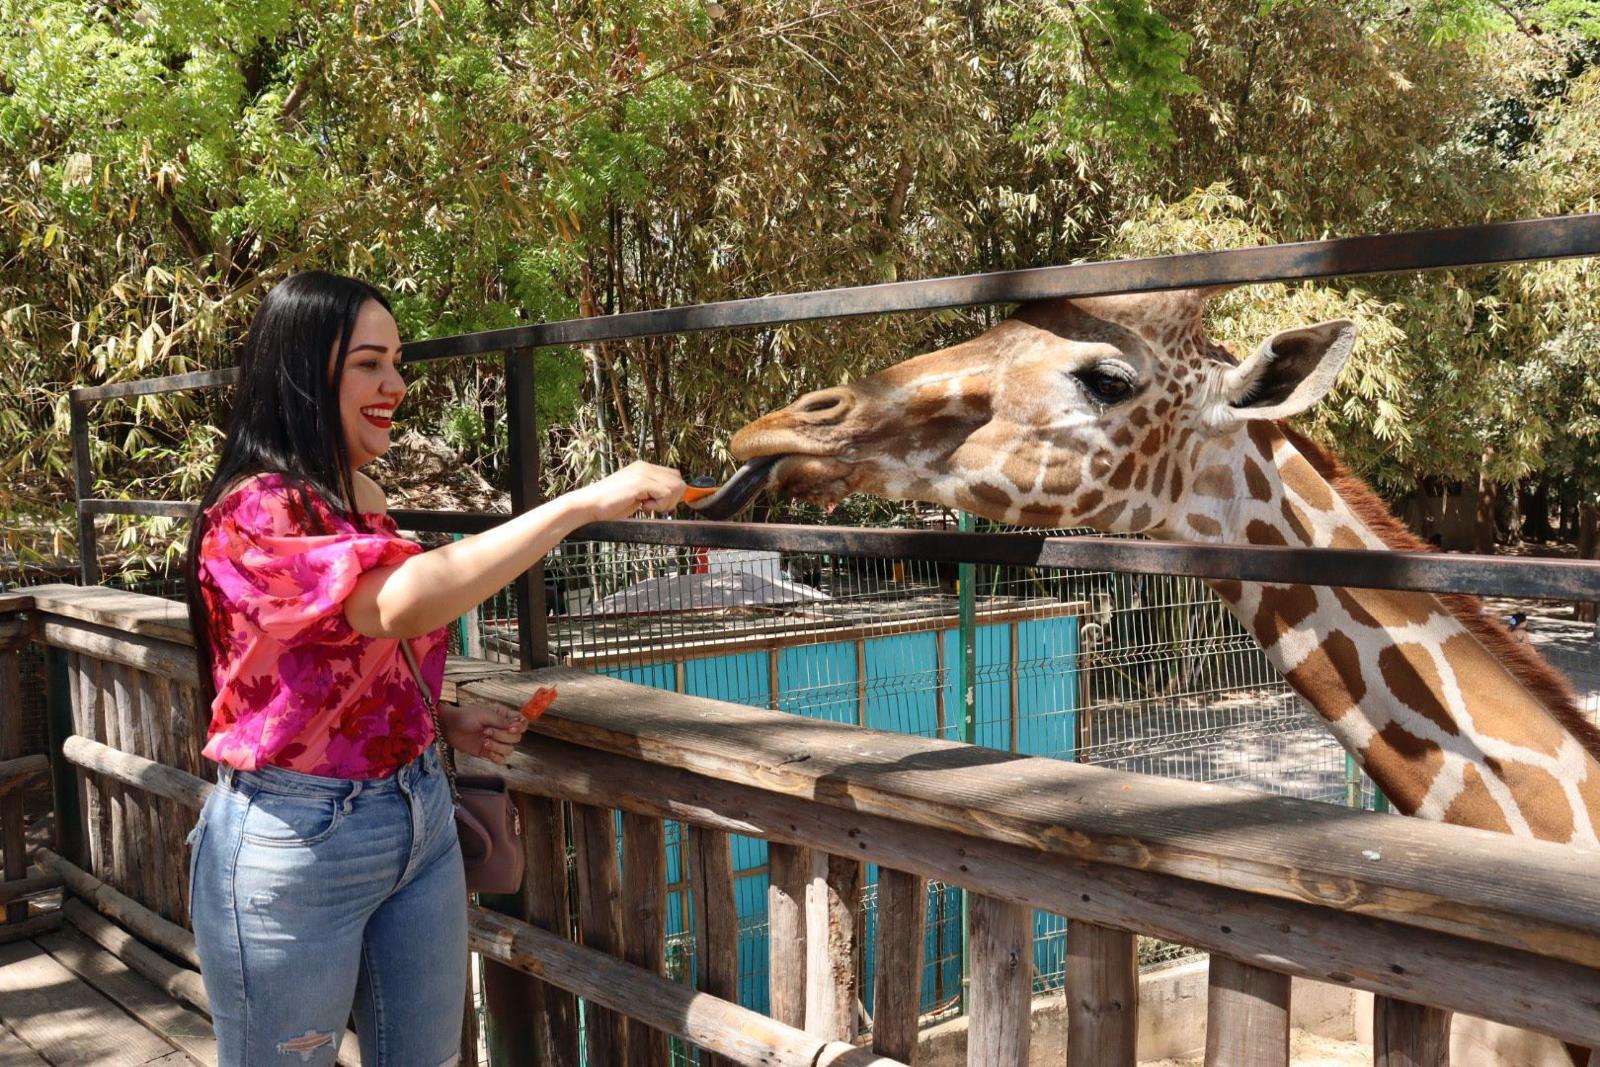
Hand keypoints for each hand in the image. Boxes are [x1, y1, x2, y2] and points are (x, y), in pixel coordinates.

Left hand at [438, 701, 527, 763]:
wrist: (449, 728)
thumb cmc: (465, 716)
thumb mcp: (485, 714)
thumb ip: (502, 721)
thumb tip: (518, 726)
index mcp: (504, 716)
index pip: (522, 723)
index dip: (520, 727)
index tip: (511, 727)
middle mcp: (503, 729)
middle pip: (516, 738)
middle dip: (502, 736)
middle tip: (486, 731)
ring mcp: (496, 741)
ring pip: (509, 749)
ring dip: (497, 746)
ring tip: (484, 741)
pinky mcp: (488, 752)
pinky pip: (501, 759)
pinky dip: (495, 756)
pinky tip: (486, 750)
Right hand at [570, 461, 685, 521]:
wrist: (589, 504)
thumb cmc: (609, 504)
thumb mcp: (635, 494)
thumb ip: (652, 492)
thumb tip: (674, 499)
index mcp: (643, 467)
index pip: (674, 476)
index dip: (674, 493)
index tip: (662, 505)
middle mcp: (645, 467)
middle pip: (678, 480)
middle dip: (673, 499)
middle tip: (655, 507)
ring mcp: (643, 473)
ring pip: (675, 487)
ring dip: (665, 502)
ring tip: (647, 506)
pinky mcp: (641, 483)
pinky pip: (665, 493)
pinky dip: (659, 505)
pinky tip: (643, 506)